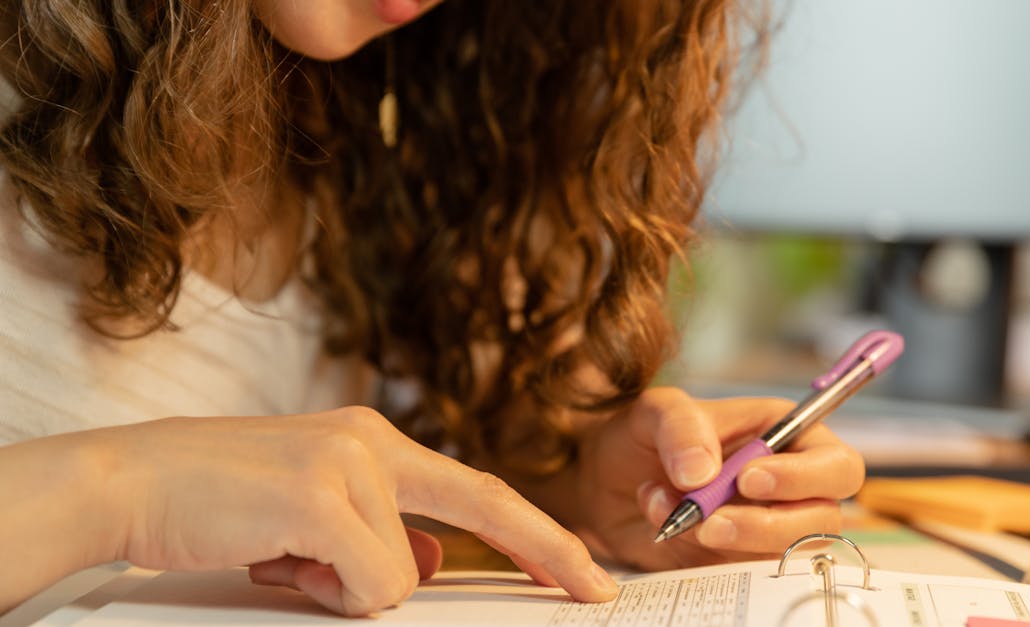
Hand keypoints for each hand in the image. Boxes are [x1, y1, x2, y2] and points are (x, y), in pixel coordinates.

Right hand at [87, 407, 616, 614]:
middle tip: (594, 588)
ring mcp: (349, 464)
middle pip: (485, 502)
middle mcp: (371, 441)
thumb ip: (374, 534)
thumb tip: (427, 562)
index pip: (475, 489)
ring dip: (347, 591)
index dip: (534, 531)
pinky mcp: (320, 496)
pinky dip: (328, 594)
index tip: (581, 566)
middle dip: (547, 550)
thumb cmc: (215, 505)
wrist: (128, 482)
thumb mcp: (309, 517)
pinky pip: (369, 582)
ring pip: (401, 574)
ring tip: (282, 561)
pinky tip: (276, 563)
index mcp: (372, 441)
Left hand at [575, 387, 863, 570]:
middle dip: (769, 525)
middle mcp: (789, 487)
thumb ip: (681, 427)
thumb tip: (703, 474)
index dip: (805, 478)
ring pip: (784, 555)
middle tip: (712, 520)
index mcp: (787, 436)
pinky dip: (701, 558)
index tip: (749, 479)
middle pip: (824, 521)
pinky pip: (741, 575)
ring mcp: (766, 529)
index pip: (837, 465)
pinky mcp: (737, 561)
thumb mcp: (655, 411)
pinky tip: (665, 528)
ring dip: (729, 542)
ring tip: (674, 514)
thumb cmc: (643, 434)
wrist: (602, 480)